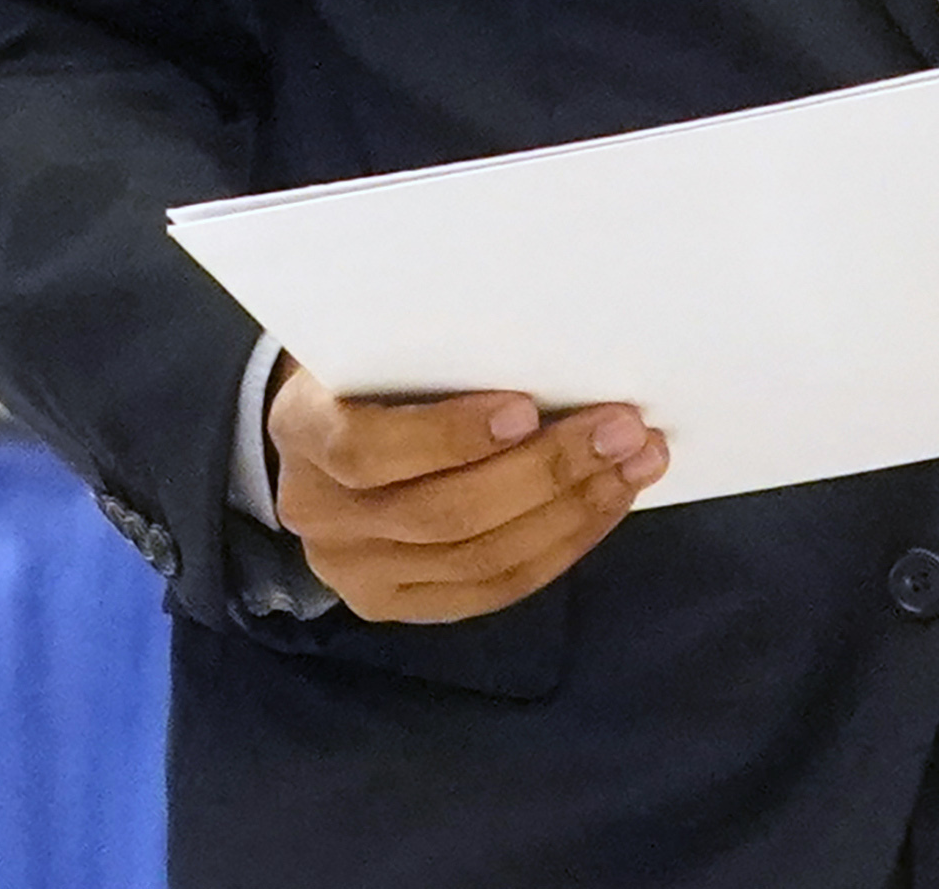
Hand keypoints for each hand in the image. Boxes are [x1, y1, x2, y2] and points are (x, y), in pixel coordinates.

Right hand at [266, 359, 664, 622]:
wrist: (326, 424)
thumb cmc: (372, 360)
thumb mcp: (382, 335)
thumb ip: (437, 345)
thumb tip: (551, 336)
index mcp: (301, 430)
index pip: (367, 450)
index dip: (450, 436)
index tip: (526, 406)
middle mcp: (318, 514)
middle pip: (440, 513)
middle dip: (545, 471)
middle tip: (622, 427)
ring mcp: (356, 572)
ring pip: (477, 560)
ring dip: (572, 510)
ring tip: (636, 461)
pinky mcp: (397, 604)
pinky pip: (491, 589)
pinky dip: (561, 546)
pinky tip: (607, 502)